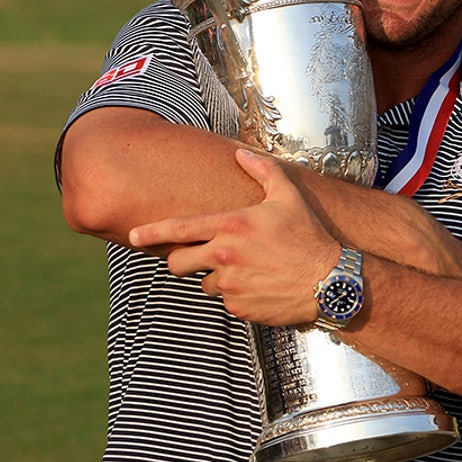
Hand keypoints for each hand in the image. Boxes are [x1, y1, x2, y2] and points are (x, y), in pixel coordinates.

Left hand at [129, 149, 341, 325]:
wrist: (329, 281)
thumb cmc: (309, 235)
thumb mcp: (288, 196)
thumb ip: (262, 171)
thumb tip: (240, 154)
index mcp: (231, 226)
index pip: (179, 229)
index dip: (151, 232)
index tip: (131, 236)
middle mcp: (225, 256)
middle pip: (179, 263)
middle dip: (181, 261)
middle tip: (196, 258)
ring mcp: (231, 284)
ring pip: (204, 284)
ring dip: (215, 278)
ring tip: (246, 270)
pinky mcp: (239, 308)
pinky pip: (225, 302)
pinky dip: (236, 296)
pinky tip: (259, 286)